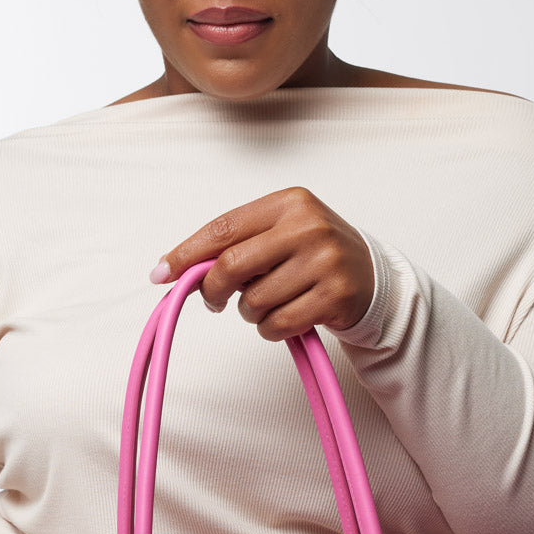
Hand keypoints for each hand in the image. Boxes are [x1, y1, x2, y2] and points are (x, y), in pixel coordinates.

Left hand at [150, 186, 374, 341]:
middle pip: (232, 266)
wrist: (372, 279)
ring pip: (254, 302)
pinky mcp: (334, 296)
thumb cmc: (313, 257)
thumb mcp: (281, 235)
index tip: (161, 274)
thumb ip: (238, 245)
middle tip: (214, 302)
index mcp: (288, 203)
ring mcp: (323, 261)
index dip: (186, 254)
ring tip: (269, 305)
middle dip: (213, 291)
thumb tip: (180, 269)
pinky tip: (284, 321)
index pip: (223, 228)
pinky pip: (278, 325)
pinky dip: (271, 331)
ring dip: (250, 314)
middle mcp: (307, 226)